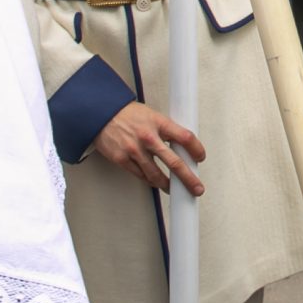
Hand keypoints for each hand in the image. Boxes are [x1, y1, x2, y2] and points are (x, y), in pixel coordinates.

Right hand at [91, 102, 206, 196]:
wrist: (102, 113)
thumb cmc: (128, 114)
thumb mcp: (152, 115)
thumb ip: (166, 130)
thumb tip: (181, 146)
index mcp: (159, 122)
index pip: (185, 138)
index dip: (196, 150)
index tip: (200, 157)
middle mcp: (148, 137)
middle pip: (174, 163)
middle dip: (188, 179)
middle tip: (197, 188)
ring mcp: (134, 150)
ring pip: (156, 175)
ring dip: (167, 185)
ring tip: (173, 189)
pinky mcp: (122, 159)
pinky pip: (140, 175)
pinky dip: (149, 181)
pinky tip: (155, 182)